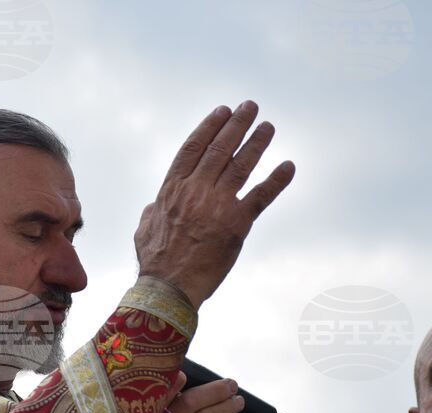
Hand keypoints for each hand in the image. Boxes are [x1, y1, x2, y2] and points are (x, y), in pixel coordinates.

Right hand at [135, 101, 294, 307]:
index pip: (193, 149)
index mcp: (172, 190)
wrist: (169, 287)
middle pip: (219, 149)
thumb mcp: (143, 230)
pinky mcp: (237, 224)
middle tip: (250, 107)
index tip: (222, 111)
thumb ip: (150, 212)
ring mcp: (217, 205)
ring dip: (257, 143)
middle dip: (236, 125)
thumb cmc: (155, 262)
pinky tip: (288, 166)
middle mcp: (195, 191)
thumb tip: (152, 205)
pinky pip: (261, 196)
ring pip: (241, 165)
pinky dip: (276, 180)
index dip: (209, 127)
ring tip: (268, 126)